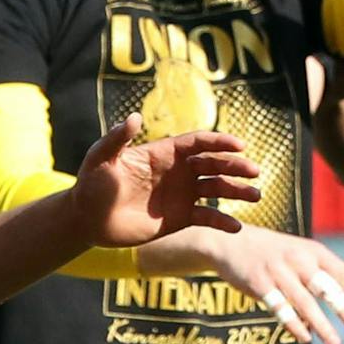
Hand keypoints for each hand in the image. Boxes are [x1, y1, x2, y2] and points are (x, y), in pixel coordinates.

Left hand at [68, 114, 260, 248]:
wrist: (87, 219)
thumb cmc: (92, 183)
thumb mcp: (101, 158)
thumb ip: (117, 139)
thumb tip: (134, 117)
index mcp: (166, 153)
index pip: (199, 143)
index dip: (219, 142)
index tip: (239, 145)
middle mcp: (179, 172)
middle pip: (214, 164)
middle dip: (235, 166)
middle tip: (254, 171)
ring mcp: (182, 195)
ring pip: (217, 189)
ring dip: (238, 190)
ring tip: (256, 195)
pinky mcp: (180, 218)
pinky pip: (207, 217)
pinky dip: (223, 221)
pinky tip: (236, 226)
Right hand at [174, 224, 343, 343]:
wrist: (230, 241)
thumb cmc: (273, 253)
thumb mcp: (300, 253)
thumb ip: (319, 275)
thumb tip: (341, 304)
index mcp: (313, 250)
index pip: (343, 272)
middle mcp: (299, 259)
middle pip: (328, 288)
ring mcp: (279, 271)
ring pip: (305, 302)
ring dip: (322, 325)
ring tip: (335, 342)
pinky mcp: (260, 284)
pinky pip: (280, 308)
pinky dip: (294, 324)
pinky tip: (305, 337)